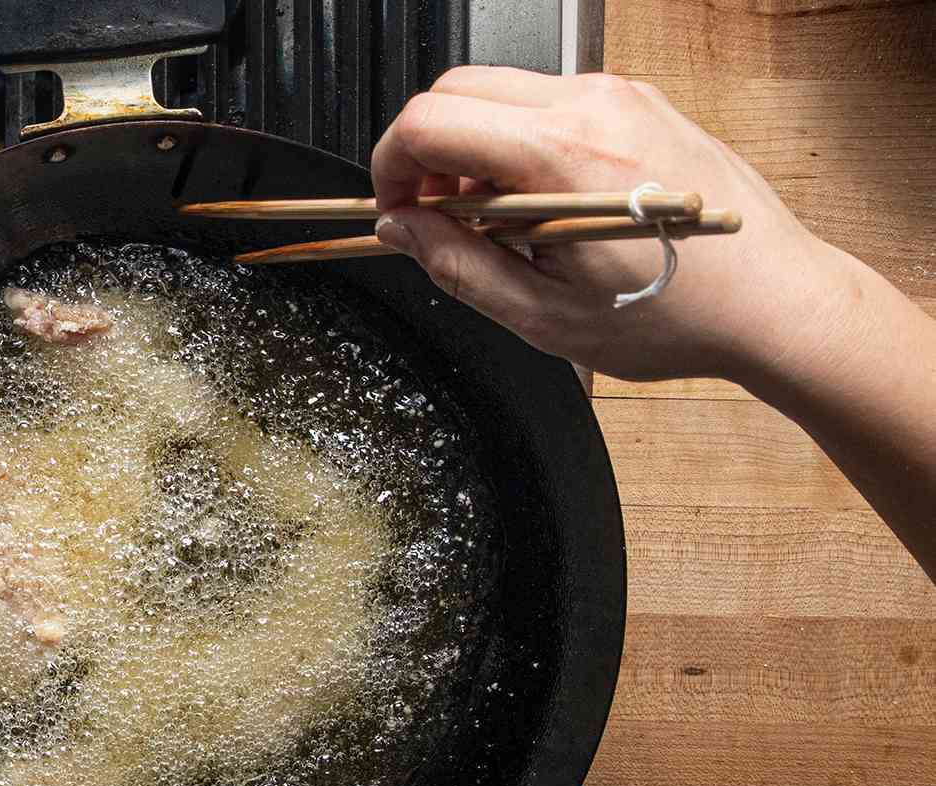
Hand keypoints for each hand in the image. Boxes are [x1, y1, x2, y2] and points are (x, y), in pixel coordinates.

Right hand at [371, 67, 855, 382]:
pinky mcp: (636, 103)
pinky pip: (548, 103)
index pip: (430, 122)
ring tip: (493, 223)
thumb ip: (458, 265)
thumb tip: (401, 229)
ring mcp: (618, 97)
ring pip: (501, 92)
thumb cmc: (675, 315)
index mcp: (560, 157)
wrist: (774, 301)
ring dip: (471, 149)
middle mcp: (590, 107)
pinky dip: (517, 145)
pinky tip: (537, 207)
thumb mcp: (544, 316)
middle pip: (456, 89)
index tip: (395, 211)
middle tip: (432, 218)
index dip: (391, 167)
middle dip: (424, 152)